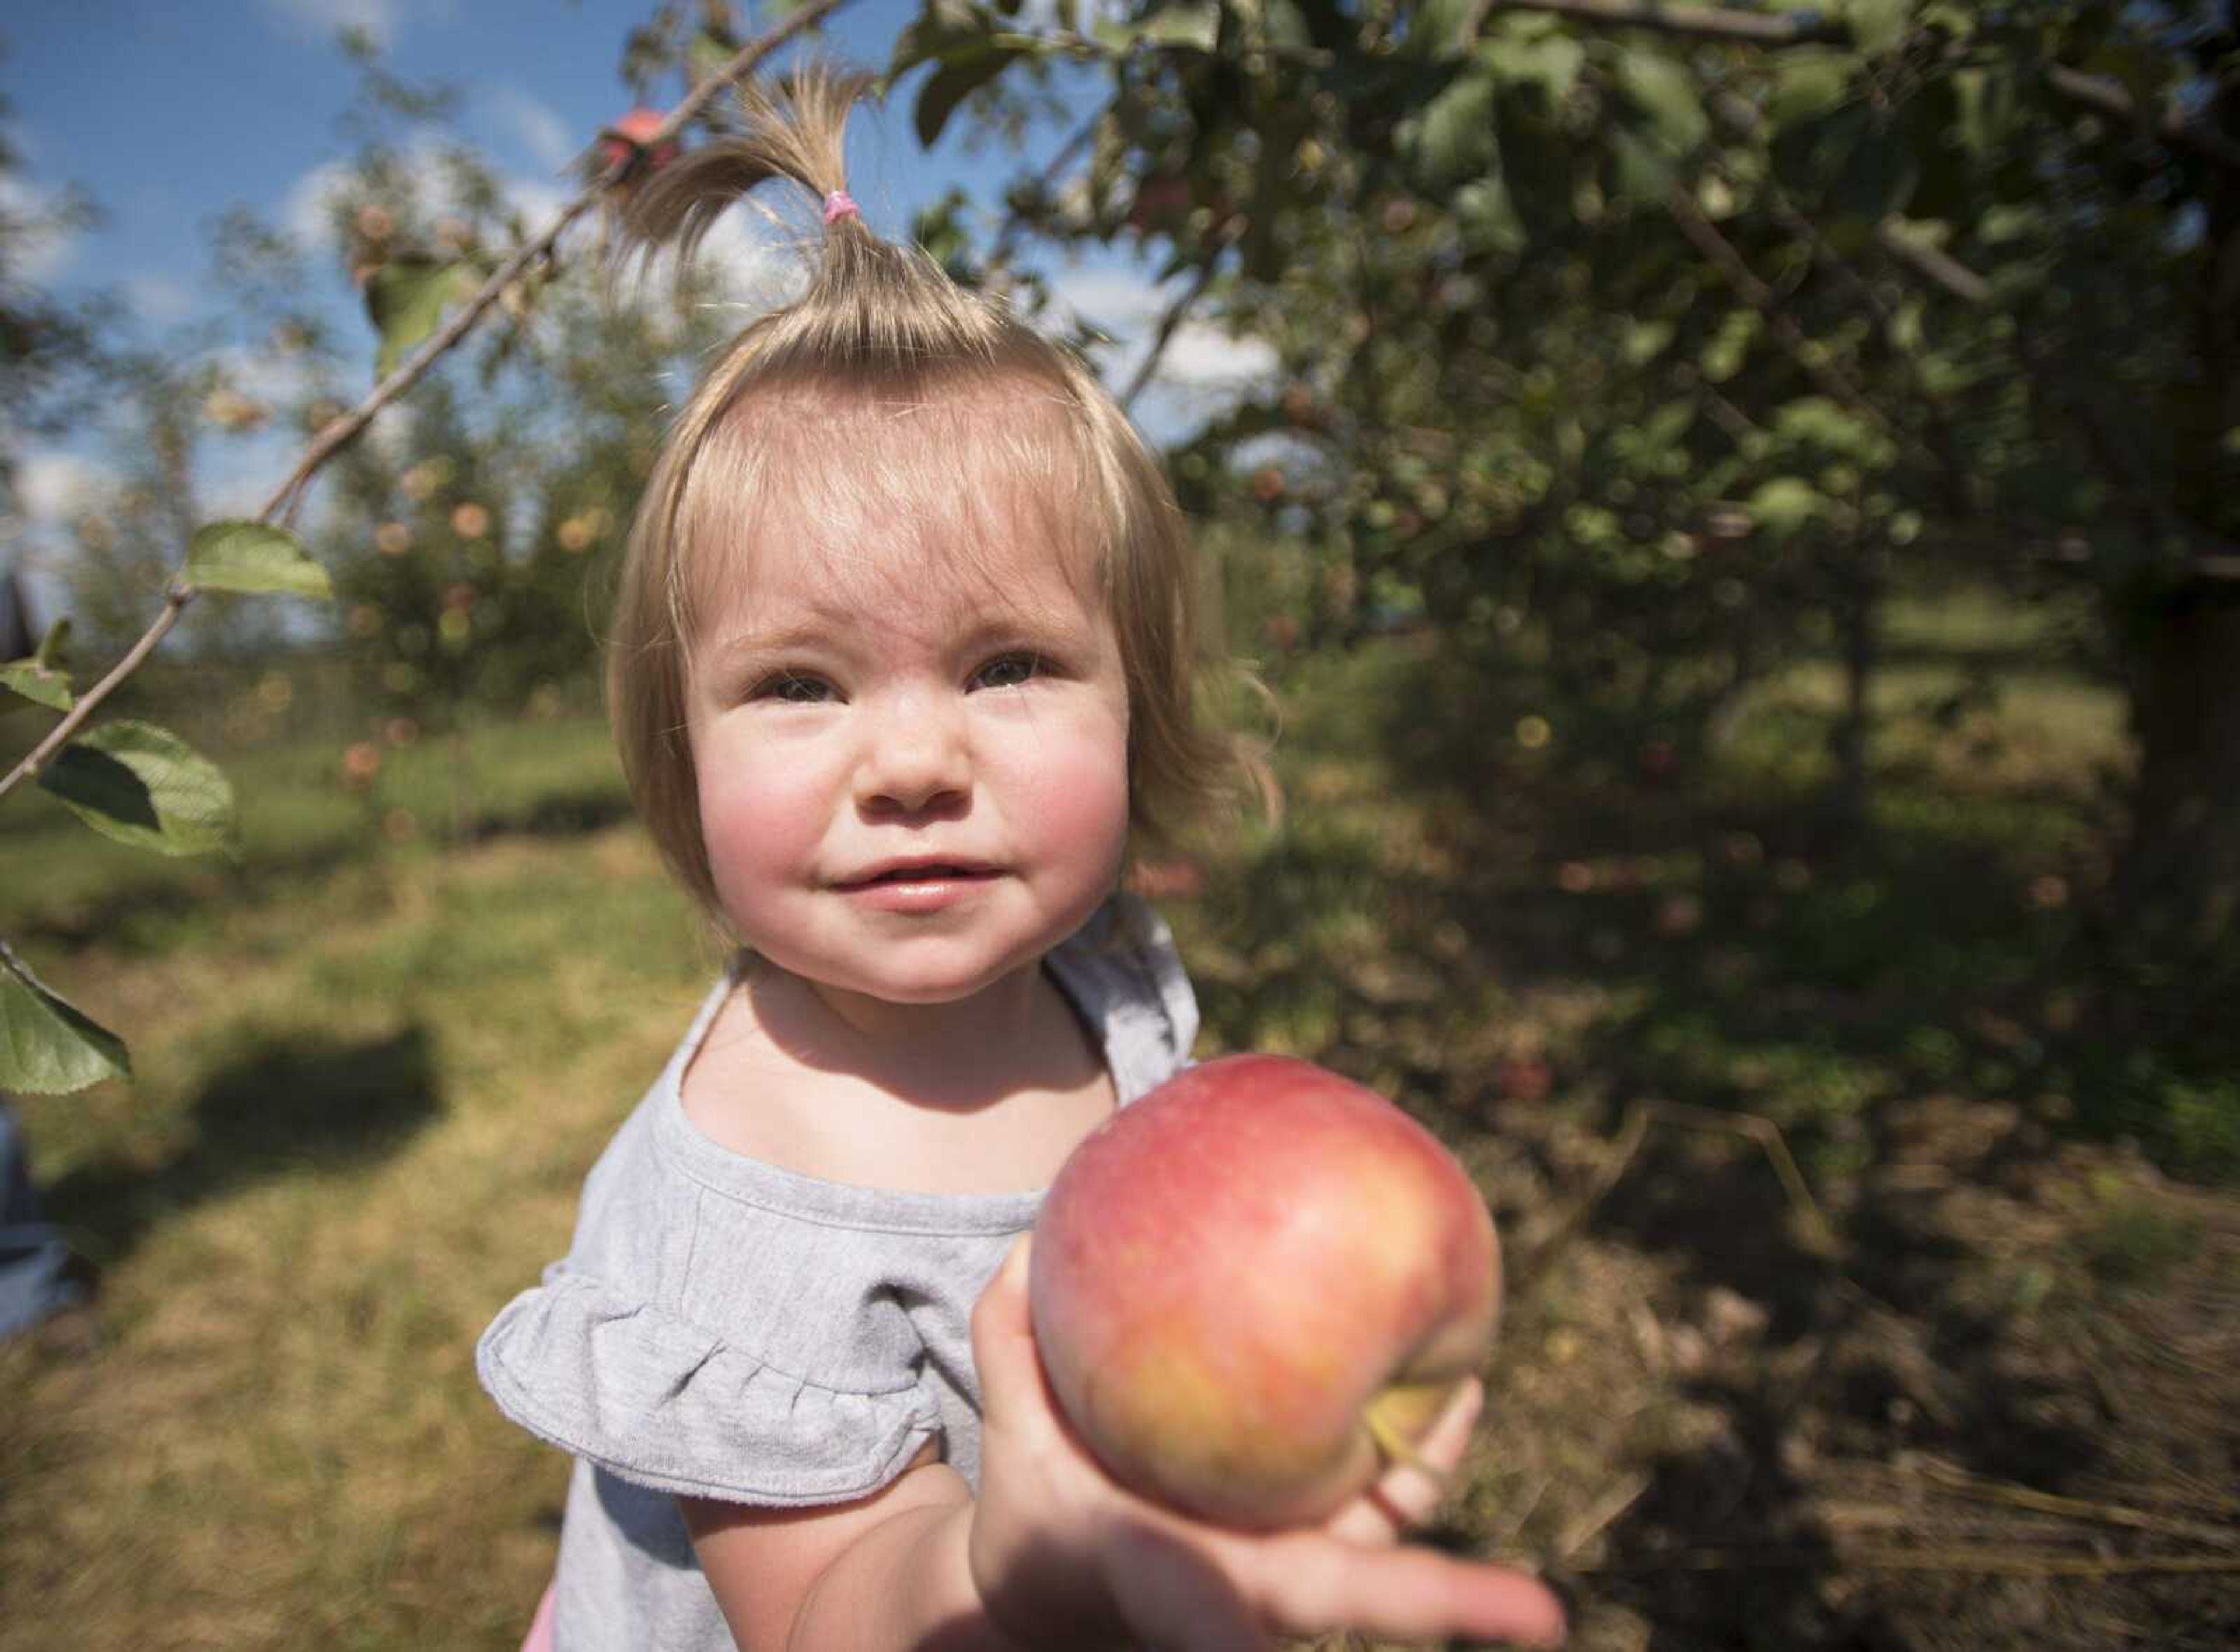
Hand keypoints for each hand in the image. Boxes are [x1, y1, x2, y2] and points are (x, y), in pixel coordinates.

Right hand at [967, 1236, 1565, 1651]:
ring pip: (1385, 1541)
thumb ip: (1012, 1350)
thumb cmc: (1041, 1521)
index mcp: (1176, 1586)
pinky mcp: (1309, 1546)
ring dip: (1432, 1474)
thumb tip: (1031, 1246)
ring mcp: (1290, 1578)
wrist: (1060, 1594)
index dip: (1254, 1631)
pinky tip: (1436, 1373)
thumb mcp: (1013, 1446)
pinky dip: (1408, 1442)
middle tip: (1539, 1616)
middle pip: (1358, 1601)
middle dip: (1443, 1609)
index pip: (1218, 1622)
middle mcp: (1253, 1596)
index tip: (1323, 1635)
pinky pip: (1372, 1497)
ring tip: (1468, 1389)